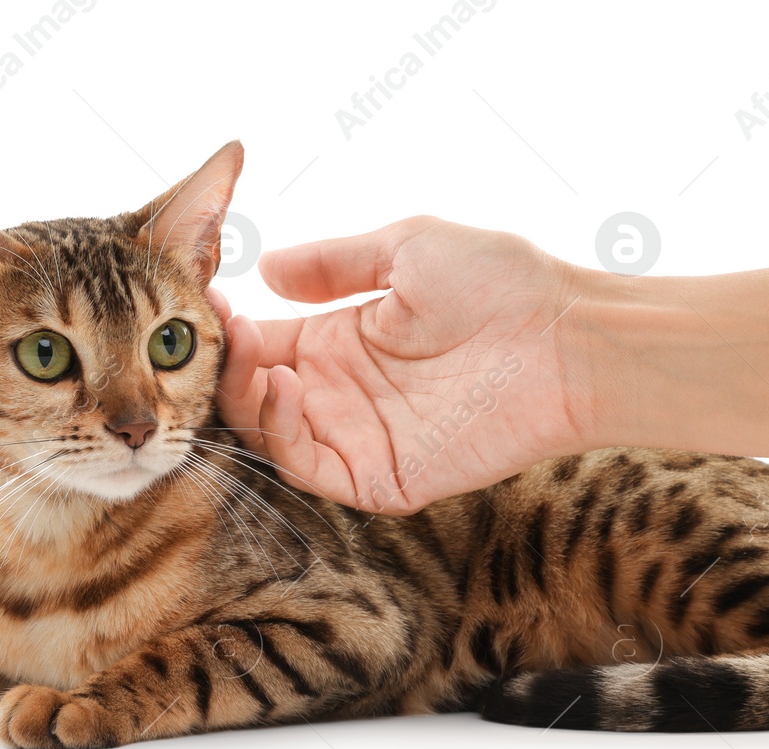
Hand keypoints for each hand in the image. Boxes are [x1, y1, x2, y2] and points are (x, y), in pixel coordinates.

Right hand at [216, 216, 597, 513]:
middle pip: (255, 397)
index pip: (262, 347)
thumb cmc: (502, 283)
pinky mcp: (383, 479)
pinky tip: (282, 388)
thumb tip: (265, 267)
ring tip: (249, 359)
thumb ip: (333, 262)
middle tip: (207, 338)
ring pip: (272, 436)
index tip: (202, 303)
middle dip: (224, 370)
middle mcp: (344, 395)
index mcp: (344, 342)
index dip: (228, 332)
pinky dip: (281, 436)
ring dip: (245, 399)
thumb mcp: (406, 249)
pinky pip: (311, 470)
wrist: (566, 339)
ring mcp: (361, 440)